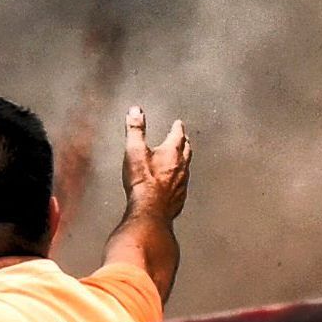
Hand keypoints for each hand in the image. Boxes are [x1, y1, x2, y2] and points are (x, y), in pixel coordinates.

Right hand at [121, 106, 190, 221]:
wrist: (150, 211)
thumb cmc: (142, 181)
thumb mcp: (135, 150)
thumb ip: (136, 129)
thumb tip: (135, 111)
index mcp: (172, 152)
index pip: (178, 135)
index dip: (177, 128)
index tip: (178, 123)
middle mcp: (181, 167)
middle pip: (186, 151)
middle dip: (184, 142)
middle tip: (184, 138)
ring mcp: (181, 184)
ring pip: (186, 168)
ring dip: (184, 161)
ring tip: (181, 159)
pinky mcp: (178, 199)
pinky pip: (182, 186)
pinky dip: (180, 180)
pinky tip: (176, 184)